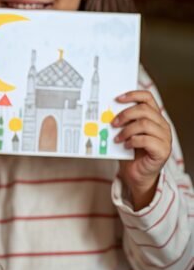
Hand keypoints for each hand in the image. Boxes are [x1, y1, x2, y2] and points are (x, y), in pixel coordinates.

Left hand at [114, 90, 171, 209]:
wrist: (136, 174)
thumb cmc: (130, 153)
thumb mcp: (124, 133)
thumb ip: (121, 122)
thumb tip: (105, 112)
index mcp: (154, 117)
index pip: (147, 97)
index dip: (133, 95)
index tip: (117, 99)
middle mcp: (162, 125)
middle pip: (144, 109)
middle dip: (125, 114)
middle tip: (113, 123)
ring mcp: (164, 138)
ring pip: (145, 124)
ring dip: (127, 130)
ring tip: (117, 138)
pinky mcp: (162, 150)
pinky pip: (147, 140)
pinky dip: (133, 141)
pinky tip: (126, 145)